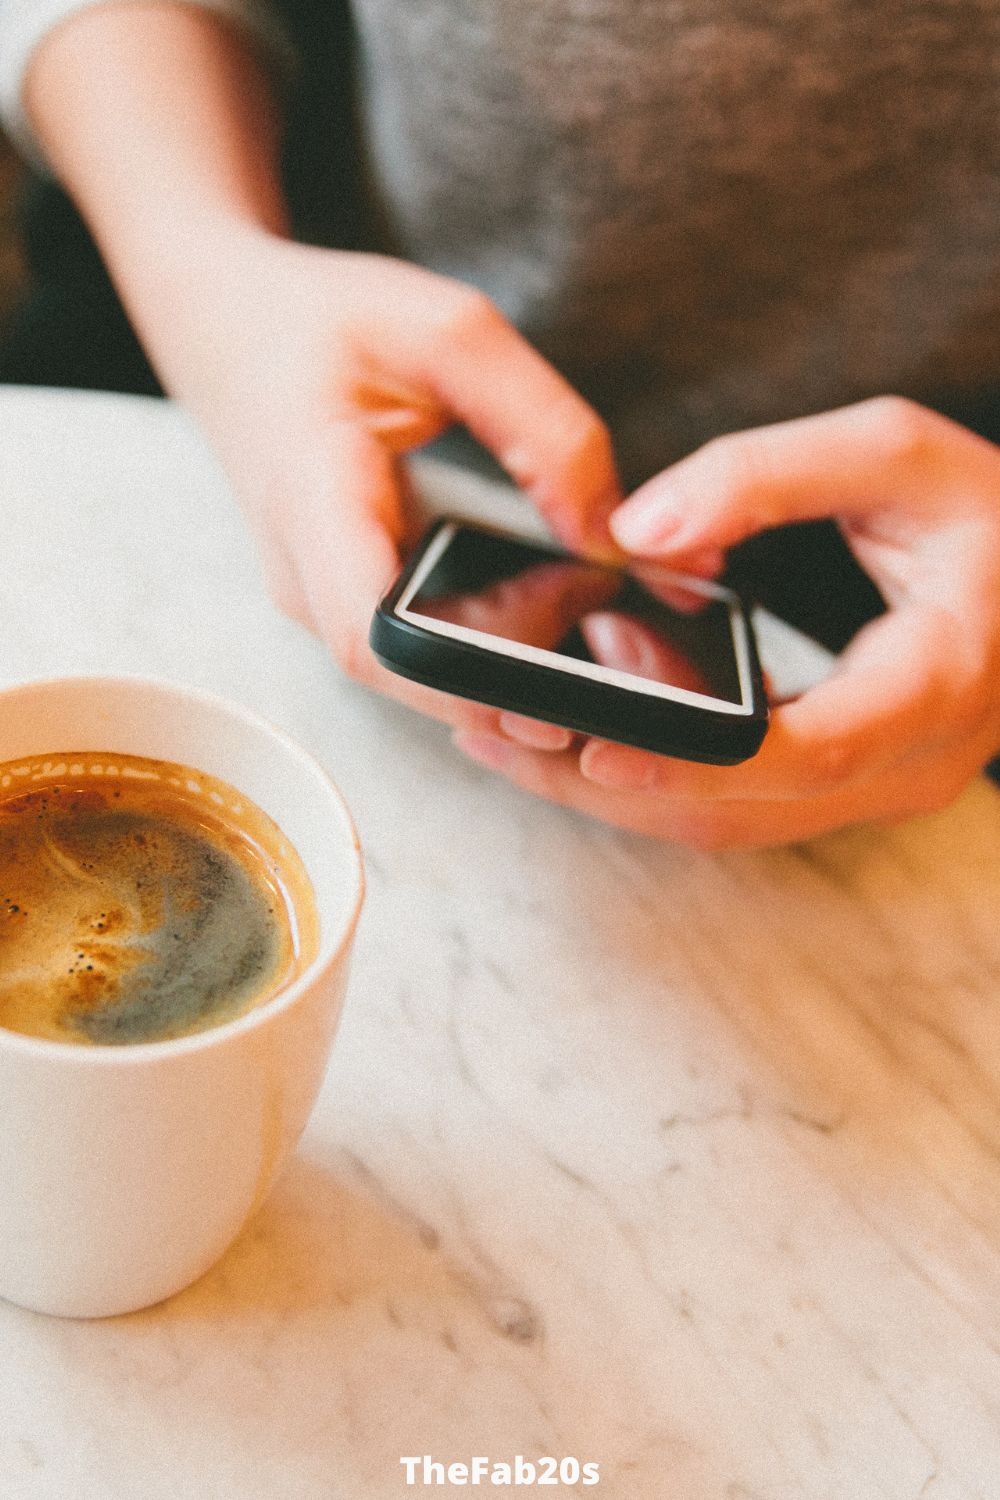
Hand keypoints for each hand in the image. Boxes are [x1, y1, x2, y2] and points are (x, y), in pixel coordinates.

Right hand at [178, 233, 620, 740]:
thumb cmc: (328, 321)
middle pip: (407, 677)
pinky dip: (482, 649)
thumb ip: (543, 429)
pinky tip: (544, 617)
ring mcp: (316, 600)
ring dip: (502, 672)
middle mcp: (303, 574)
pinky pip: (414, 654)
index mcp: (312, 500)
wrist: (231, 327)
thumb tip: (611, 539)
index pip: (373, 637)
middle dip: (509, 685)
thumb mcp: (450, 333)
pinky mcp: (339, 603)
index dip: (464, 680)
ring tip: (582, 624)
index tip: (555, 674)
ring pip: (413, 677)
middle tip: (601, 641)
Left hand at [455, 398, 999, 845]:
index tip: (595, 747)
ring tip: (505, 738)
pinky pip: (735, 808)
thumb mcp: (895, 455)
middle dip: (607, 782)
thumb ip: (768, 477)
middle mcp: (906, 762)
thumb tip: (641, 531)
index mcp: (934, 681)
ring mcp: (875, 786)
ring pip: (725, 822)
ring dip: (612, 791)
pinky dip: (651, 781)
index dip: (693, 759)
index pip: (806, 752)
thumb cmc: (987, 516)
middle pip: (737, 809)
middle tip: (494, 734)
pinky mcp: (844, 786)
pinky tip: (578, 739)